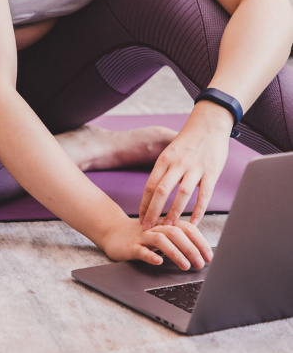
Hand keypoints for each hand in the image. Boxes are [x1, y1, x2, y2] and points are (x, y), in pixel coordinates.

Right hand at [101, 216, 212, 269]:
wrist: (114, 232)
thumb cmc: (143, 237)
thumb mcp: (162, 236)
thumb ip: (179, 240)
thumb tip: (203, 254)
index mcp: (166, 224)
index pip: (187, 229)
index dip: (200, 242)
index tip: (209, 257)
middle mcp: (156, 228)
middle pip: (176, 233)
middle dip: (191, 249)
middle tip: (200, 264)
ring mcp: (142, 237)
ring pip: (161, 241)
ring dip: (175, 253)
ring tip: (185, 265)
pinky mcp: (130, 246)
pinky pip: (141, 250)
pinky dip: (151, 256)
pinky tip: (159, 262)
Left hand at [139, 105, 231, 228]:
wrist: (209, 124)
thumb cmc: (188, 141)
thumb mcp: (170, 152)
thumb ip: (163, 171)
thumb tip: (154, 194)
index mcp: (164, 160)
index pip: (150, 186)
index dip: (144, 205)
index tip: (141, 218)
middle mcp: (177, 164)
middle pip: (161, 191)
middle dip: (153, 212)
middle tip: (148, 228)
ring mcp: (195, 168)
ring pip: (182, 195)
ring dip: (174, 213)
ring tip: (168, 228)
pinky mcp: (211, 172)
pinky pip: (204, 195)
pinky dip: (198, 211)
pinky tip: (193, 222)